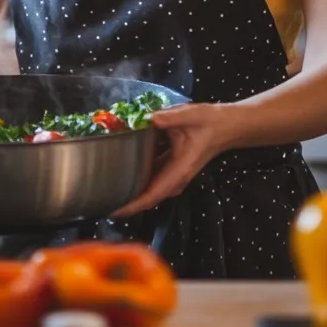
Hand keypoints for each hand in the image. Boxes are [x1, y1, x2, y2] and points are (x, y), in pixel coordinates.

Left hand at [111, 102, 231, 217]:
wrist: (226, 126)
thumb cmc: (210, 122)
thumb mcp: (191, 115)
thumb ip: (170, 117)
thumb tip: (149, 118)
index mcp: (179, 170)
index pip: (152, 195)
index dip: (132, 205)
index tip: (113, 211)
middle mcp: (175, 179)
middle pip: (147, 198)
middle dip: (126, 203)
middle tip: (100, 201)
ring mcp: (173, 176)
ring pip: (149, 191)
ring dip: (130, 193)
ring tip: (106, 191)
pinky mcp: (171, 170)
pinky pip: (151, 180)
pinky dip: (137, 180)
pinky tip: (121, 172)